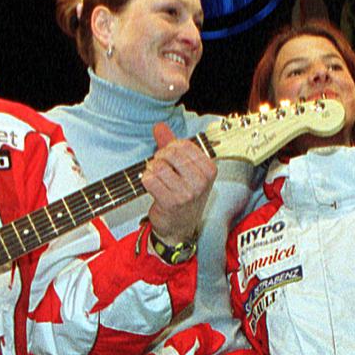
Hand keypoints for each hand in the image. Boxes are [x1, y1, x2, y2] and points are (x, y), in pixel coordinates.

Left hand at [143, 123, 216, 245]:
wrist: (179, 227)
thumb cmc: (183, 197)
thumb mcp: (184, 169)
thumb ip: (171, 145)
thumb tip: (159, 126)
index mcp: (209, 170)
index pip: (184, 145)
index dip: (170, 148)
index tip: (169, 159)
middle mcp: (201, 181)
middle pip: (170, 153)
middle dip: (160, 157)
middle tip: (160, 168)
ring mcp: (187, 193)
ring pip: (158, 166)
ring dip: (152, 170)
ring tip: (157, 179)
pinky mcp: (171, 202)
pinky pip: (149, 179)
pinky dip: (146, 180)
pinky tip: (152, 187)